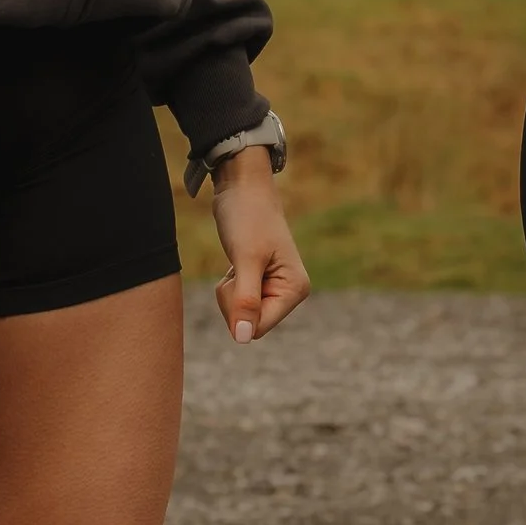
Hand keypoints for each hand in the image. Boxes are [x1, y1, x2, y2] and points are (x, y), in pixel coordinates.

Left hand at [209, 151, 309, 344]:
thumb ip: (246, 300)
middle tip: (237, 265)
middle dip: (233, 300)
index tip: (236, 278)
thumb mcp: (245, 259)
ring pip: (241, 314)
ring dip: (230, 291)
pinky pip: (237, 301)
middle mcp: (290, 292)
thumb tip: (242, 339)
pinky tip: (238, 260)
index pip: (258, 327)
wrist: (241, 186)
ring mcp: (275, 287)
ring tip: (238, 259)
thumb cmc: (247, 217)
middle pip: (249, 324)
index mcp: (296, 289)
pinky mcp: (260, 281)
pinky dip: (229, 284)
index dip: (238, 310)